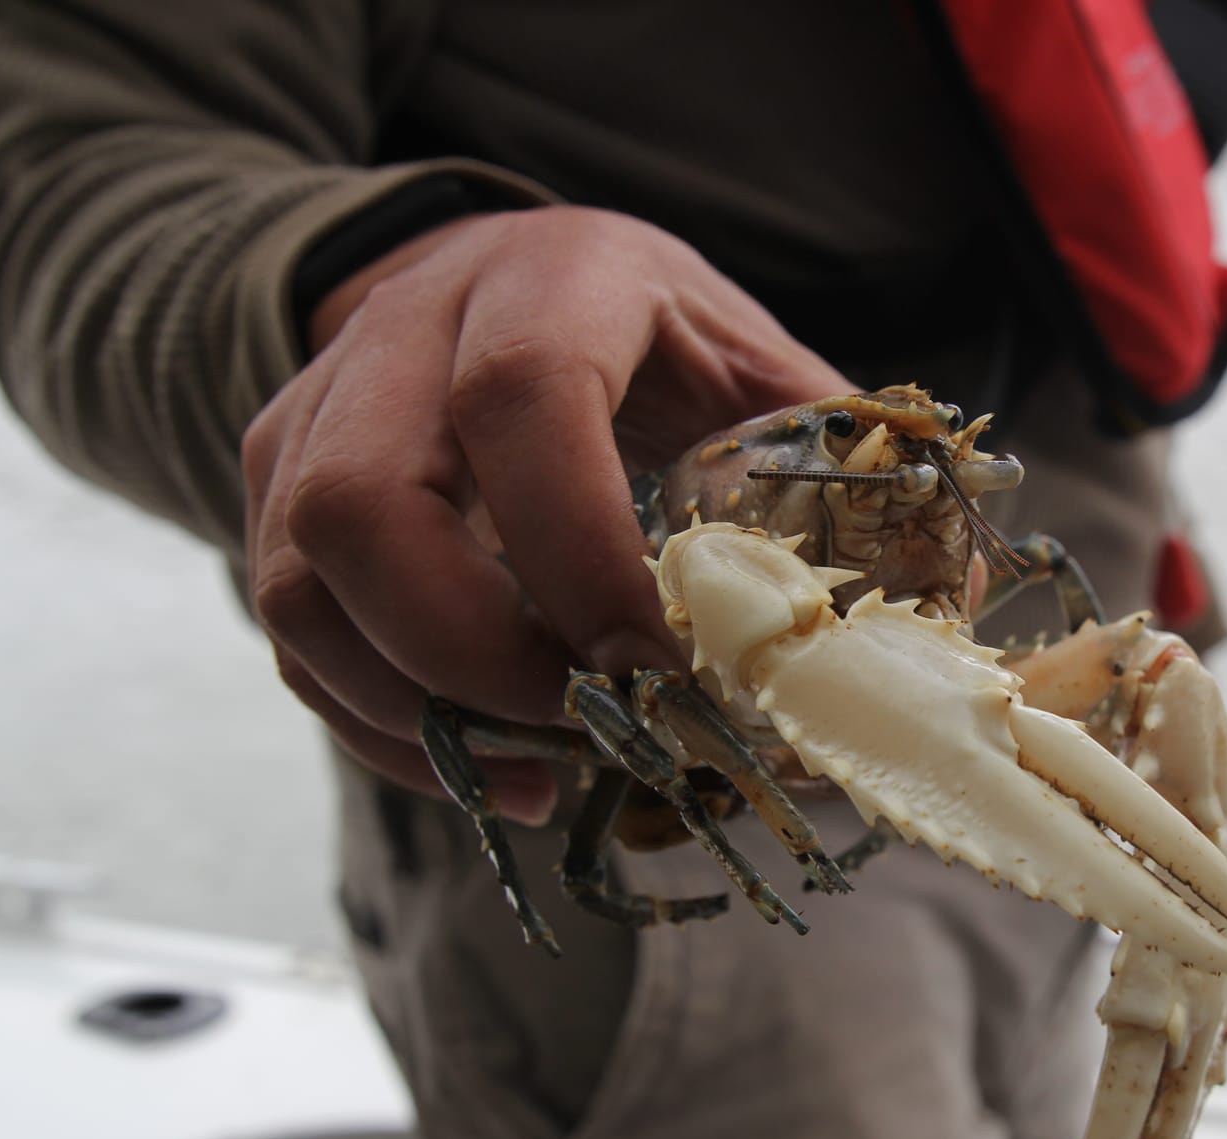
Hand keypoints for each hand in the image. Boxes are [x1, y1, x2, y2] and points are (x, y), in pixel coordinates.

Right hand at [243, 206, 852, 820]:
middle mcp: (407, 333)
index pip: (523, 400)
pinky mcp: (278, 491)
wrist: (496, 285)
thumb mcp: (751, 365)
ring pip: (298, 583)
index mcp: (554, 281)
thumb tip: (947, 602)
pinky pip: (293, 633)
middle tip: (585, 728)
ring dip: (415, 710)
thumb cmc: (653, 342)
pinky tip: (492, 763)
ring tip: (540, 769)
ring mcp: (319, 412)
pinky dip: (383, 726)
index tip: (652, 667)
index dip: (579, 550)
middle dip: (474, 657)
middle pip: (363, 508)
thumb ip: (833, 467)